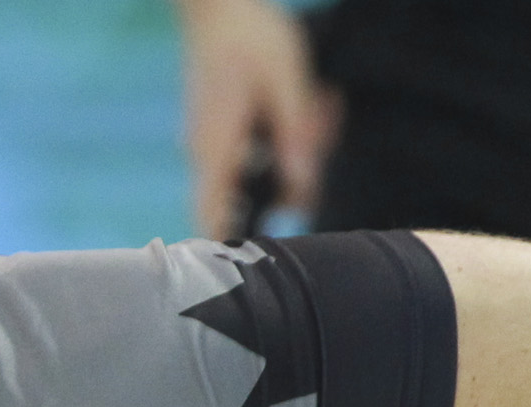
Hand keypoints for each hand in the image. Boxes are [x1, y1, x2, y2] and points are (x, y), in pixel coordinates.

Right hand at [179, 0, 336, 235]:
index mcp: (217, 147)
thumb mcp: (286, 78)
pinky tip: (307, 101)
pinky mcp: (223, 134)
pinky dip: (284, 136)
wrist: (216, 7)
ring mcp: (213, 145)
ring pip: (259, 172)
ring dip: (296, 151)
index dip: (233, 247)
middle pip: (250, 197)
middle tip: (324, 126)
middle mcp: (207, 155)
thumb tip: (304, 187)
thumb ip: (296, 134)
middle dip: (294, 180)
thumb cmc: (251, 36)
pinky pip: (257, 151)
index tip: (264, 257)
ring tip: (321, 105)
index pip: (212, 218)